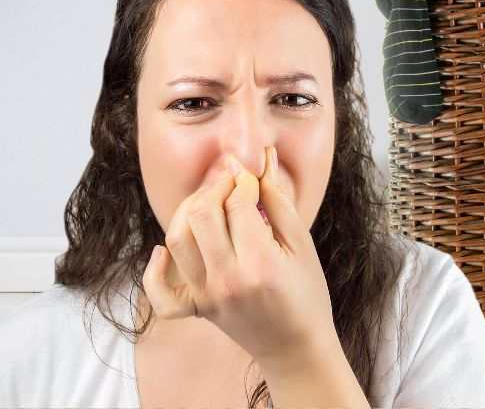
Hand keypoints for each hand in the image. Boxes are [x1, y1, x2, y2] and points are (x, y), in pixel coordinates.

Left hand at [143, 146, 337, 368]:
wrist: (296, 346)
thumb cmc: (307, 294)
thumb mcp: (303, 245)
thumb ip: (280, 202)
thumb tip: (265, 161)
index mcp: (260, 263)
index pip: (238, 203)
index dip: (245, 180)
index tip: (254, 175)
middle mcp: (227, 279)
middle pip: (201, 214)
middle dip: (216, 187)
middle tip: (232, 181)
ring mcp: (207, 296)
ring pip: (177, 239)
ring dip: (189, 210)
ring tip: (211, 201)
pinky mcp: (196, 308)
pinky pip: (160, 292)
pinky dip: (154, 269)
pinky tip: (164, 250)